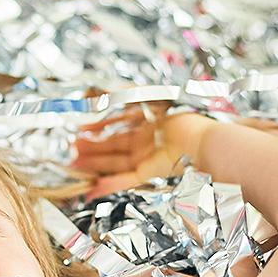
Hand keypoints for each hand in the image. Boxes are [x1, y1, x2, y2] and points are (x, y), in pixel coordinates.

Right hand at [71, 105, 216, 197]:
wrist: (206, 143)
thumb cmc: (186, 121)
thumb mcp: (154, 103)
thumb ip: (128, 97)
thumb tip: (103, 88)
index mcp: (149, 129)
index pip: (119, 134)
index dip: (98, 134)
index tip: (80, 134)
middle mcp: (148, 147)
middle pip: (114, 151)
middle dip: (92, 153)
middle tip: (71, 154)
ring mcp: (149, 163)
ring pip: (116, 167)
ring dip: (96, 168)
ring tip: (75, 168)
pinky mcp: (152, 178)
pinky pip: (127, 183)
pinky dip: (111, 186)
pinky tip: (93, 188)